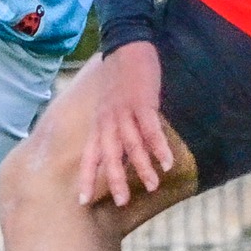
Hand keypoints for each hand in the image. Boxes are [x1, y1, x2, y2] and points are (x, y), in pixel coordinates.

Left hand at [77, 43, 177, 207]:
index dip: (85, 178)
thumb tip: (120, 159)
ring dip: (142, 166)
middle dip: (114, 180)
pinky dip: (159, 147)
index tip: (82, 202)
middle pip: (109, 155)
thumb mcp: (109, 109)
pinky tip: (168, 163)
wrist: (126, 48)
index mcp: (99, 124)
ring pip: (131, 145)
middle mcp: (108, 121)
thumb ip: (113, 133)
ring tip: (152, 186)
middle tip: (121, 201)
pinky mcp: (142, 103)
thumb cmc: (119, 82)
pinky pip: (150, 129)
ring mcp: (124, 112)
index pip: (89, 156)